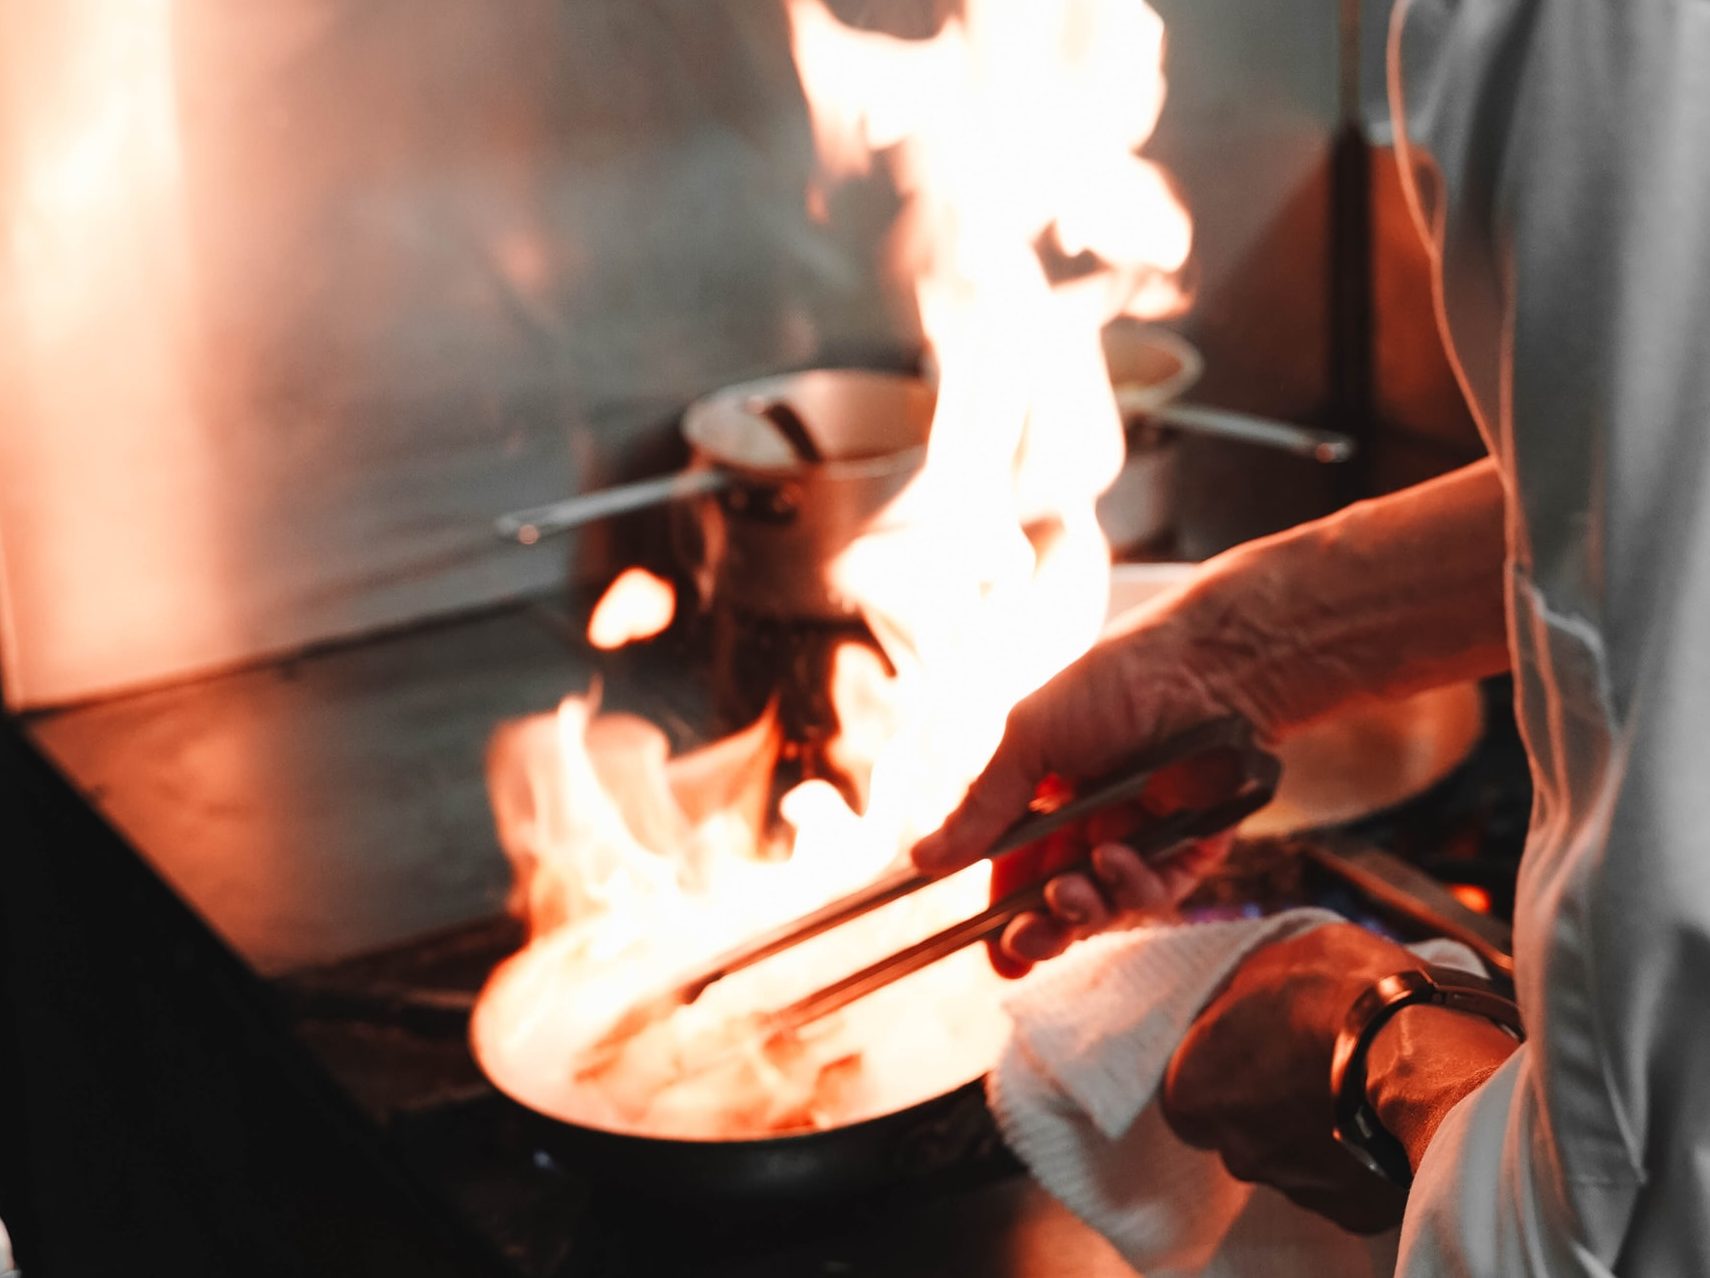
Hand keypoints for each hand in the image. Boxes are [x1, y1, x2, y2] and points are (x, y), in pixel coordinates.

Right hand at [911, 571, 1269, 976]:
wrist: (1202, 667)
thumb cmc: (1110, 688)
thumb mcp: (1030, 742)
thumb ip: (982, 809)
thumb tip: (923, 861)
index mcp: (1046, 797)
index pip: (1016, 872)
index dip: (1002, 915)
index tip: (990, 951)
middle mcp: (1091, 823)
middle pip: (1060, 903)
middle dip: (1041, 931)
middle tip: (1027, 940)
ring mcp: (1142, 837)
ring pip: (1107, 907)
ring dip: (1084, 910)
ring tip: (1072, 889)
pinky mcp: (1191, 846)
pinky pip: (1158, 892)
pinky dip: (1134, 887)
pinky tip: (1119, 858)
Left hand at [1160, 924, 1418, 1232]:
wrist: (1429, 1060)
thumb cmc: (1341, 995)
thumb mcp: (1278, 957)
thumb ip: (1245, 992)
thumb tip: (1242, 1001)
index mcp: (1196, 1090)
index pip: (1190, 1090)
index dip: (1222, 1066)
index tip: (1254, 1045)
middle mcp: (1236, 1151)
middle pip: (1243, 1130)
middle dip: (1271, 1102)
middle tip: (1313, 1062)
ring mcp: (1296, 1188)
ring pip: (1296, 1159)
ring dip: (1318, 1130)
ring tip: (1360, 1088)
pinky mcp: (1354, 1213)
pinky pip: (1348, 1185)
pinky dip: (1363, 1160)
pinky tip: (1389, 1122)